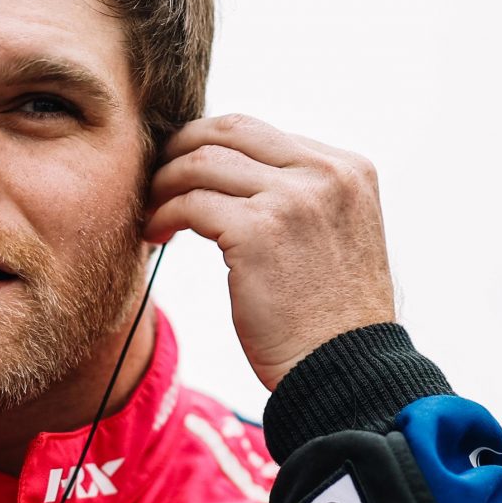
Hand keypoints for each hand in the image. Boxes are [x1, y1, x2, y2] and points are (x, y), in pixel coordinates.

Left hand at [145, 114, 396, 390]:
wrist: (345, 371)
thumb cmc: (332, 321)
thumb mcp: (337, 236)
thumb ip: (305, 197)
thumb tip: (240, 173)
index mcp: (349, 170)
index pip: (263, 133)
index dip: (216, 146)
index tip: (190, 170)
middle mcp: (326, 174)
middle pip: (230, 131)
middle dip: (183, 147)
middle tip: (158, 176)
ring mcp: (293, 199)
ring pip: (203, 163)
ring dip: (166, 182)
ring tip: (152, 209)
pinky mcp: (258, 231)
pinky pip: (191, 203)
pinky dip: (164, 213)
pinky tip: (158, 233)